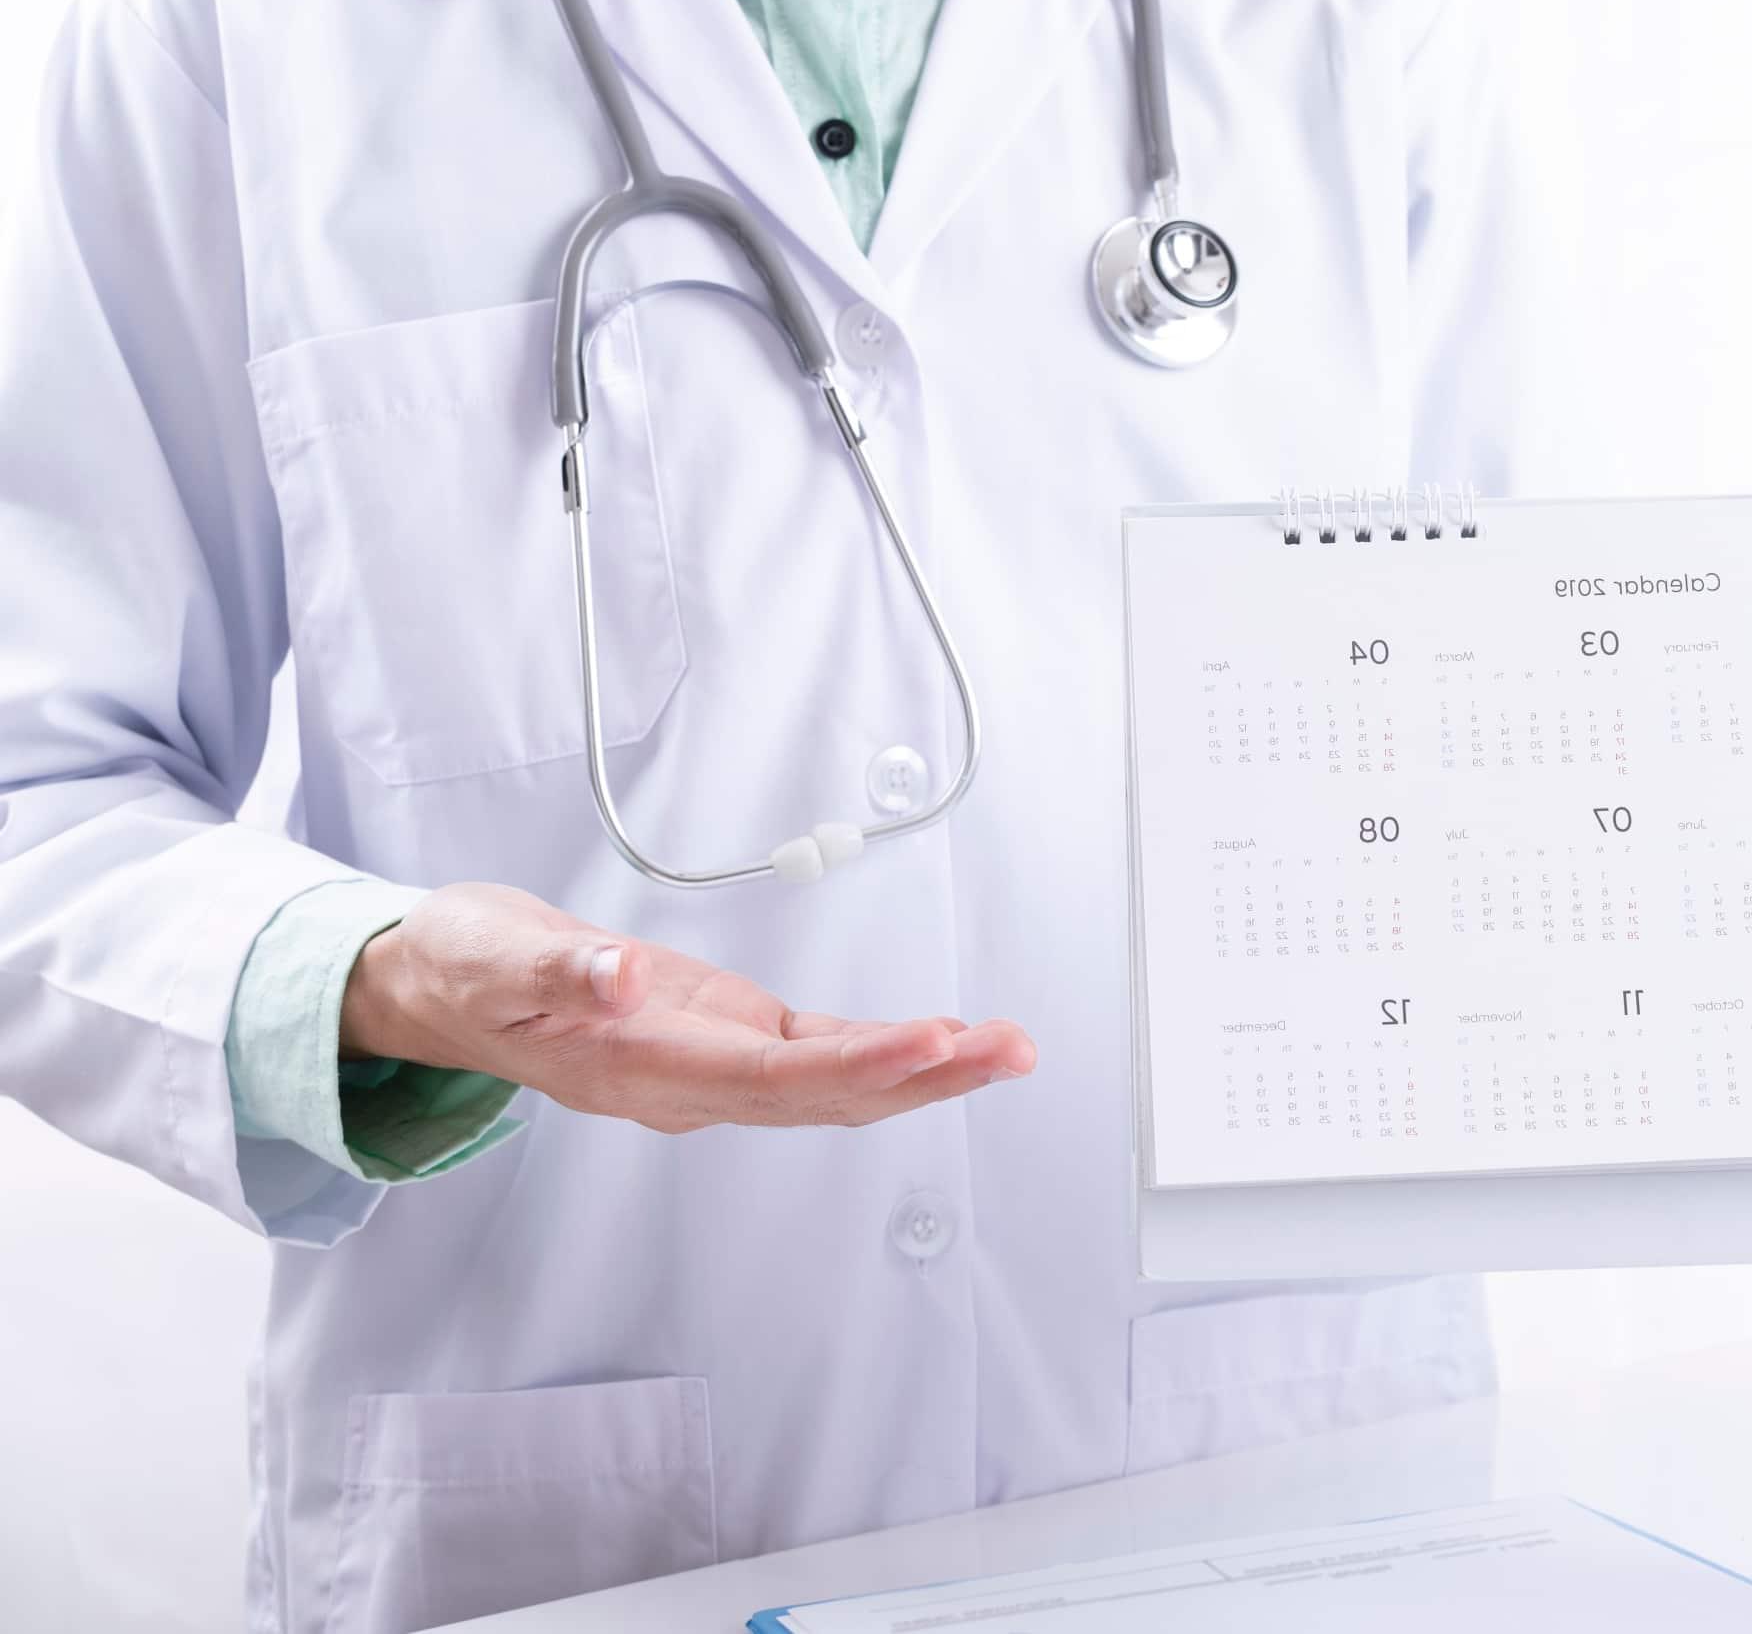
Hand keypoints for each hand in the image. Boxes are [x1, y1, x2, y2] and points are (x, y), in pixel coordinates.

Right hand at [341, 882, 1033, 1133]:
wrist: (440, 988)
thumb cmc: (465, 969)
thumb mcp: (490, 958)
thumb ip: (558, 972)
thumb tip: (622, 978)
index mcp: (638, 1069)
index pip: (768, 1077)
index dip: (856, 1065)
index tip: (931, 1042)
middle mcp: (689, 1084)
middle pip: (825, 1094)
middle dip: (925, 1076)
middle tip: (1011, 1051)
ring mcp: (713, 1069)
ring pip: (834, 1083)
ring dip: (925, 1069)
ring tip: (1007, 1047)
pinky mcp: (727, 1039)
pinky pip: (820, 1057)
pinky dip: (885, 1049)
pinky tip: (944, 1040)